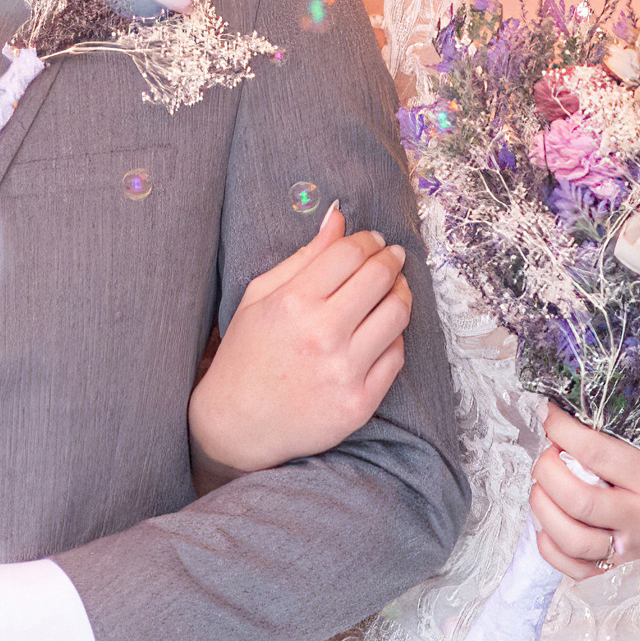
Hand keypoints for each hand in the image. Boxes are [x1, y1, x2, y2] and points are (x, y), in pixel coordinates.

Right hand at [189, 205, 411, 475]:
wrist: (237, 424)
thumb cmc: (246, 355)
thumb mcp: (260, 297)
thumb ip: (303, 256)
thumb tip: (339, 216)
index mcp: (293, 304)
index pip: (350, 253)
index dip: (367, 240)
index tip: (371, 240)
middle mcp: (322, 336)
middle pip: (379, 277)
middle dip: (391, 259)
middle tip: (391, 257)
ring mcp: (344, 372)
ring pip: (397, 314)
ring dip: (401, 293)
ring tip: (394, 289)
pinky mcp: (360, 403)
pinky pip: (396, 356)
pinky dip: (394, 337)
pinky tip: (382, 330)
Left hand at [527, 404, 639, 577]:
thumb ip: (616, 428)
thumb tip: (557, 414)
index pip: (596, 453)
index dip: (562, 430)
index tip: (547, 415)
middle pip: (579, 501)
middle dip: (548, 472)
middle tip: (546, 455)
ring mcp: (634, 545)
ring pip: (573, 540)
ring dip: (543, 510)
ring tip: (541, 487)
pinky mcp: (623, 562)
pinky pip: (578, 569)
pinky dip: (551, 548)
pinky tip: (547, 524)